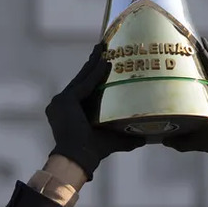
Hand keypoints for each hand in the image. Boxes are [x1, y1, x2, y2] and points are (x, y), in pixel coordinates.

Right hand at [46, 43, 144, 179]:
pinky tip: (106, 62)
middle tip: (104, 47)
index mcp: (71, 110)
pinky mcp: (65, 100)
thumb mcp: (113, 139)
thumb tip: (146, 138)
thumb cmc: (94, 151)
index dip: (95, 73)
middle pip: (82, 78)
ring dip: (94, 62)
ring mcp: (61, 101)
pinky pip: (85, 83)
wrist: (78, 159)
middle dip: (94, 62)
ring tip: (103, 47)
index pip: (85, 87)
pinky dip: (96, 73)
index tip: (106, 60)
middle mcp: (62, 103)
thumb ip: (128, 137)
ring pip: (83, 77)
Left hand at [163, 38, 207, 164]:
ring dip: (206, 53)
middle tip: (188, 43)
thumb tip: (162, 141)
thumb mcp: (195, 140)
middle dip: (201, 56)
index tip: (183, 58)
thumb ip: (180, 140)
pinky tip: (201, 50)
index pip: (206, 81)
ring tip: (195, 41)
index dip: (195, 70)